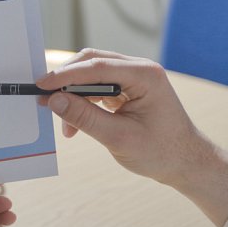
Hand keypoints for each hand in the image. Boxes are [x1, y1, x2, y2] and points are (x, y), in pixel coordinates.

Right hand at [37, 48, 227, 226]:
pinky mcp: (129, 90)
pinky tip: (75, 126)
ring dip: (73, 95)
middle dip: (66, 81)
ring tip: (62, 122)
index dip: (65, 75)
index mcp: (145, 75)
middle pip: (92, 63)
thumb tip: (54, 101)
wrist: (186, 163)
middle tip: (42, 99)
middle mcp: (140, 70)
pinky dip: (83, 103)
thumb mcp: (119, 138)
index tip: (40, 85)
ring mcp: (135, 78)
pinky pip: (98, 88)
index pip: (97, 67)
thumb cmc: (161, 152)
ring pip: (93, 75)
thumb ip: (85, 118)